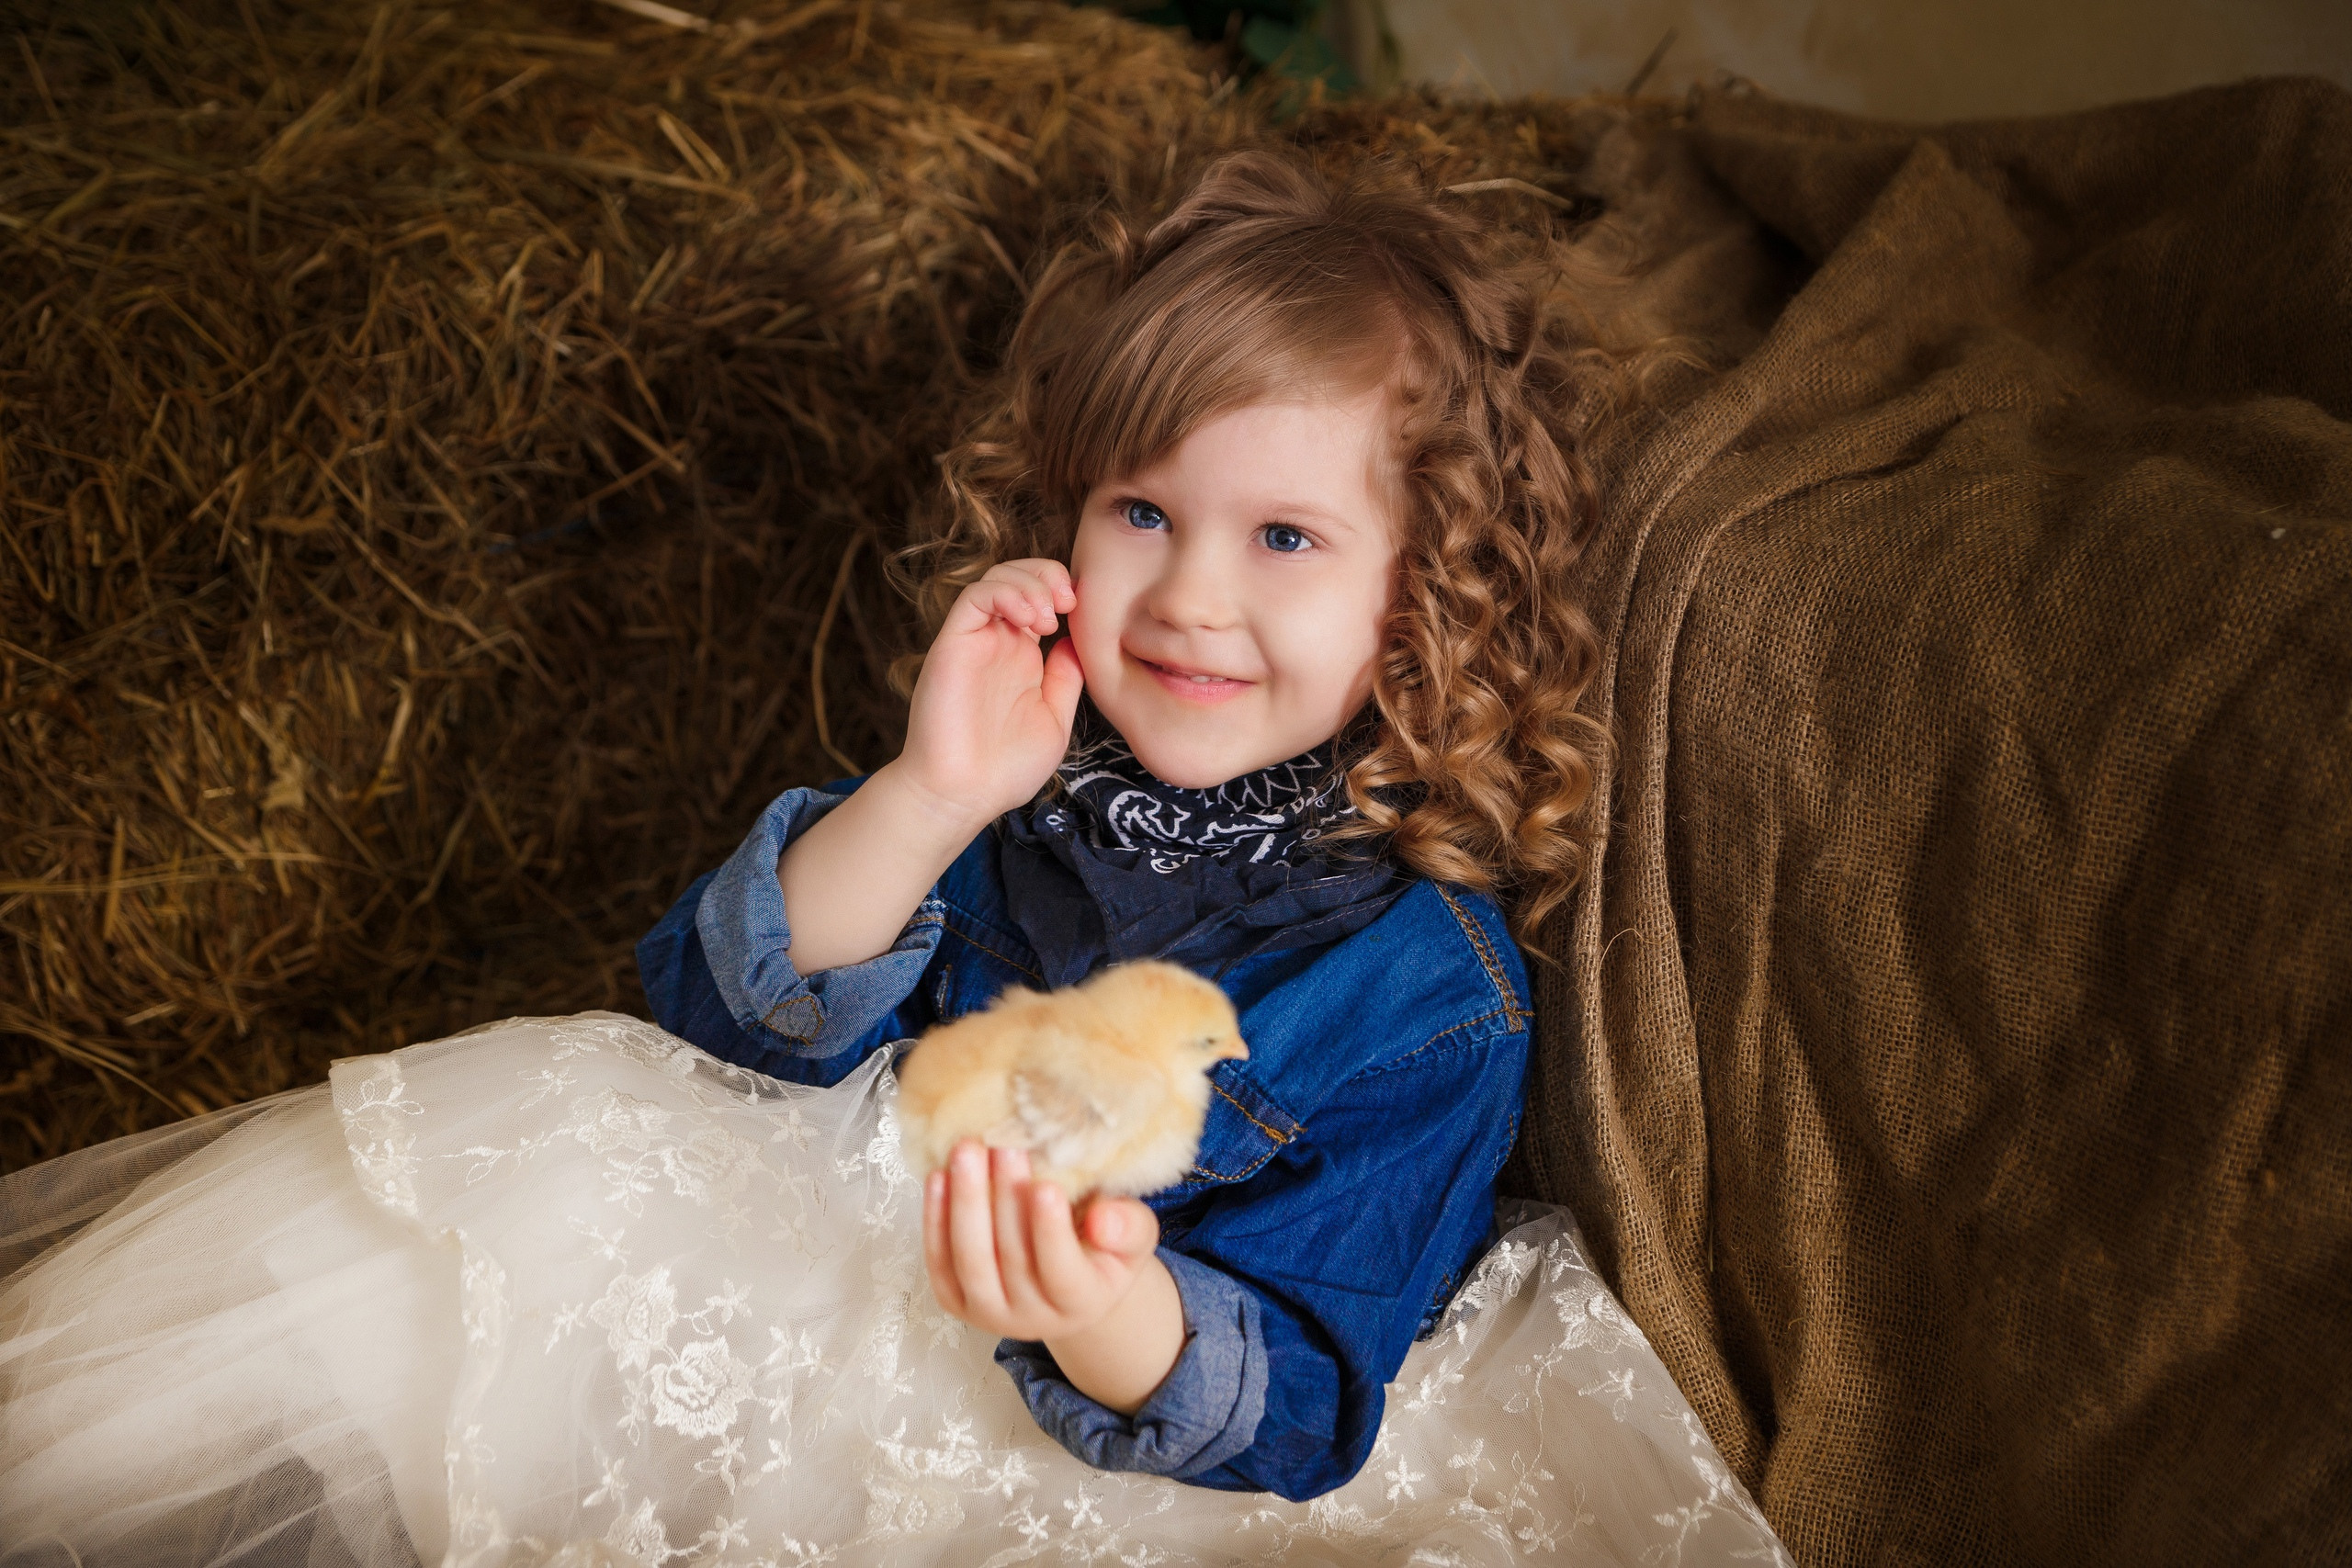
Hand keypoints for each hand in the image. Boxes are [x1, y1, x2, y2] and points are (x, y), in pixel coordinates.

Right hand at [894, 559, 1084, 829]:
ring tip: (1049, 614)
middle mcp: (997, 642)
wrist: (963, 795)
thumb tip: (1076, 641)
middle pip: (1019, 577)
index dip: (1064, 590)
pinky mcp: (952, 644)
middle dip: (1050, 575)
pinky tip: (1029, 619)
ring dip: (1030, 581)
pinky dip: (1005, 592)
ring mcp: (974, 641)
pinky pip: (974, 597)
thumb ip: (1066, 679)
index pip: (1039, 598)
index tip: (1084, 610)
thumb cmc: (1005, 769)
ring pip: (996, 578)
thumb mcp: (1055, 719)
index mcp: (1021, 656)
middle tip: (1069, 602)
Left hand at [923, 1140, 1158, 1344]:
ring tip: (967, 1150)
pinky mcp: (957, 1301)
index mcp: (1083, 1303)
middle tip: (1003, 1144)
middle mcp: (1033, 1319)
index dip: (1050, 1232)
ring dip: (965, 1203)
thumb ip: (1127, 1226)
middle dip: (1005, 1198)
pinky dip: (936, 1219)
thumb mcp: (1134, 1235)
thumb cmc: (1104, 1247)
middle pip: (1011, 1260)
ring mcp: (989, 1313)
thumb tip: (1102, 1220)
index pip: (1062, 1273)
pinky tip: (939, 1176)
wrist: (1068, 1278)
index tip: (1044, 1186)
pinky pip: (940, 1263)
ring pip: (970, 1262)